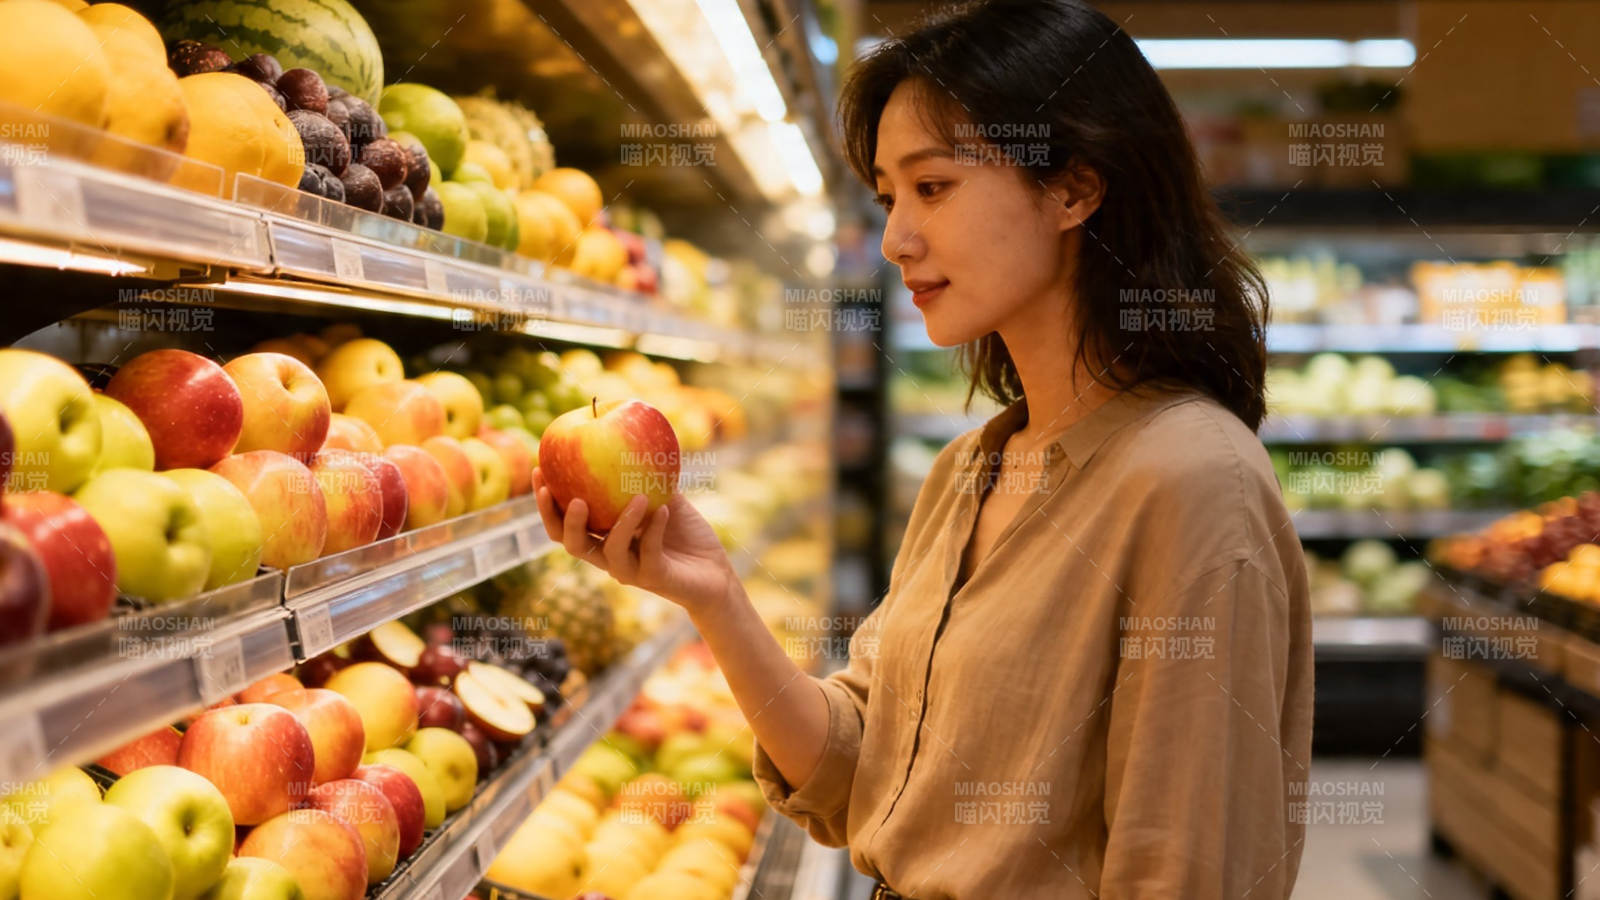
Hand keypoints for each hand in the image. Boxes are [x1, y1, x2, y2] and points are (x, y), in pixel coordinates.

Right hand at [533, 467, 736, 613]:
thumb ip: (643, 475)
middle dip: (561, 518)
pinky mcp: (654, 578)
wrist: (715, 572)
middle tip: (566, 493)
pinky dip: (654, 529)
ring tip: (639, 497)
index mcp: (603, 536)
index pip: (563, 523)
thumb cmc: (686, 534)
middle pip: (571, 543)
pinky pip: (648, 552)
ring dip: (622, 522)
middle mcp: (609, 556)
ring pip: (609, 551)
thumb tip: (627, 436)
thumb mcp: (663, 497)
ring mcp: (630, 570)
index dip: (546, 502)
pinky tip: (664, 510)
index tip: (540, 469)